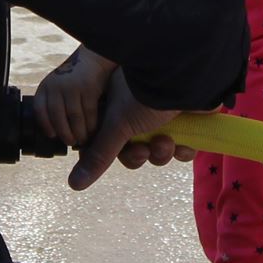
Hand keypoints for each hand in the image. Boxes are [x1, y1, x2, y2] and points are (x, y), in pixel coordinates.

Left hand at [31, 47, 115, 149]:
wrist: (94, 57)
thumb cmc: (75, 78)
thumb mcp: (58, 86)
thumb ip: (56, 103)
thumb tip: (57, 131)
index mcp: (45, 87)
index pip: (40, 111)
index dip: (46, 125)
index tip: (53, 135)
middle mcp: (56, 86)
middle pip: (57, 118)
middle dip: (65, 134)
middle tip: (72, 142)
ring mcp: (72, 87)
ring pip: (74, 118)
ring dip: (79, 132)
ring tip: (83, 139)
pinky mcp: (88, 87)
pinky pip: (89, 113)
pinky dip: (91, 125)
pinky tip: (93, 130)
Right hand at [69, 72, 189, 191]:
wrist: (186, 78)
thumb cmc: (145, 95)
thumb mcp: (118, 126)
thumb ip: (99, 155)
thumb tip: (74, 183)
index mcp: (118, 104)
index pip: (107, 137)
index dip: (110, 152)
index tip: (111, 157)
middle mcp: (139, 108)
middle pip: (133, 147)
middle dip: (139, 154)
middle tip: (143, 151)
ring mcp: (164, 114)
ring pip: (157, 149)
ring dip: (161, 152)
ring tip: (166, 142)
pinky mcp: (187, 121)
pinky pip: (182, 146)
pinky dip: (183, 150)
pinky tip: (184, 144)